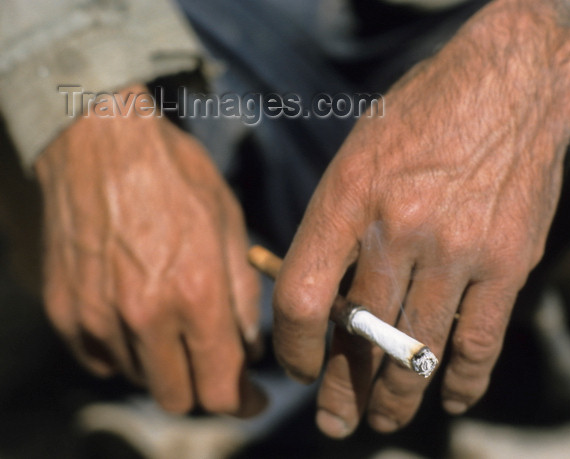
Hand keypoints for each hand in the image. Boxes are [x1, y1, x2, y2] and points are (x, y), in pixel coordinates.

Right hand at [36, 85, 265, 415]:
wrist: (101, 144)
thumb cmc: (176, 178)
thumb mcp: (230, 226)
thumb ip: (243, 297)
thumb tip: (248, 349)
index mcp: (195, 294)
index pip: (221, 387)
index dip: (243, 403)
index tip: (251, 399)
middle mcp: (145, 315)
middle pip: (178, 398)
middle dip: (204, 388)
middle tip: (214, 362)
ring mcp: (99, 317)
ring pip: (140, 380)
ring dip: (164, 366)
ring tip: (173, 323)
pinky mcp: (66, 311)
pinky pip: (101, 360)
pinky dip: (125, 352)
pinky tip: (137, 316)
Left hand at [273, 0, 569, 436]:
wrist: (512, 83)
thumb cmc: (423, 116)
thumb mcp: (358, 154)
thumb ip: (336, 226)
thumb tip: (319, 300)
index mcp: (349, 197)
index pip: (301, 298)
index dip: (293, 347)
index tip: (298, 365)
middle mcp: (399, 229)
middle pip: (360, 337)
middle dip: (342, 391)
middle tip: (334, 422)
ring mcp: (457, 250)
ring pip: (416, 352)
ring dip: (395, 397)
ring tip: (382, 419)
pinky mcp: (507, 263)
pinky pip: (478, 343)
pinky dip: (462, 382)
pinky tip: (449, 400)